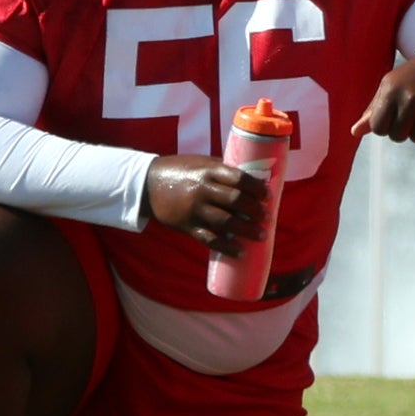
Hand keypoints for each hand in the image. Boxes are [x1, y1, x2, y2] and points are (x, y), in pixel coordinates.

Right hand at [142, 155, 269, 255]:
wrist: (146, 184)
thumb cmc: (179, 171)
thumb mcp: (201, 163)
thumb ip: (222, 171)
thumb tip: (253, 180)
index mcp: (208, 170)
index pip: (239, 178)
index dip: (256, 188)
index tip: (267, 196)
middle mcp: (202, 189)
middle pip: (235, 201)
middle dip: (255, 210)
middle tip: (267, 217)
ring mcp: (194, 208)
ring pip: (226, 222)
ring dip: (247, 230)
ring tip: (261, 235)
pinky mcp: (186, 225)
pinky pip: (209, 239)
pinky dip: (226, 247)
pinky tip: (239, 252)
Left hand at [350, 48, 414, 142]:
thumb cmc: (414, 76)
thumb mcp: (390, 86)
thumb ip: (374, 109)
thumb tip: (354, 132)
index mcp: (390, 91)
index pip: (378, 128)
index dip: (386, 126)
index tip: (395, 115)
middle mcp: (408, 98)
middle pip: (397, 136)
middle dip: (405, 129)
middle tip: (414, 110)